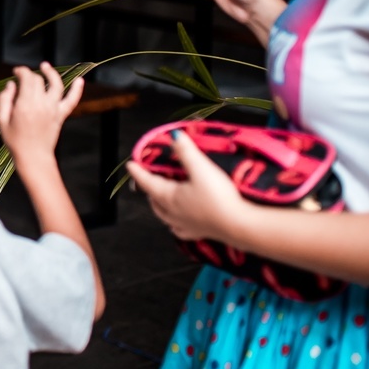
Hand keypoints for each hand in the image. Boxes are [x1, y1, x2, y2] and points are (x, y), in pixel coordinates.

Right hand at [0, 62, 83, 176]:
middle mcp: (41, 104)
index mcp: (25, 105)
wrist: (33, 158)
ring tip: (45, 66)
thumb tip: (11, 84)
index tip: (16, 71)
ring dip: (52, 73)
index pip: (27, 78)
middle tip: (24, 77)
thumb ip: (5, 100)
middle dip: (31, 74)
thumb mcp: (2, 121)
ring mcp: (53, 109)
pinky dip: (77, 90)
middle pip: (39, 80)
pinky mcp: (61, 116)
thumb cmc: (15, 141)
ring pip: (56, 85)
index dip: (21, 71)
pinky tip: (80, 80)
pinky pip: (72, 101)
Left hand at [126, 129, 245, 241]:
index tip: (130, 165)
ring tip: (159, 199)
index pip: (149, 182)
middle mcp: (173, 213)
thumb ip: (186, 151)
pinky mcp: (199, 233)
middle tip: (147, 180)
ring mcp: (186, 225)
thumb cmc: (218, 197)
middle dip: (149, 189)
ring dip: (159, 205)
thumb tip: (174, 136)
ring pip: (165, 215)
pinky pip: (180, 229)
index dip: (139, 172)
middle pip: (154, 200)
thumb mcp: (201, 168)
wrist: (238, 225)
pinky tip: (178, 223)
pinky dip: (174, 223)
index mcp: (169, 197)